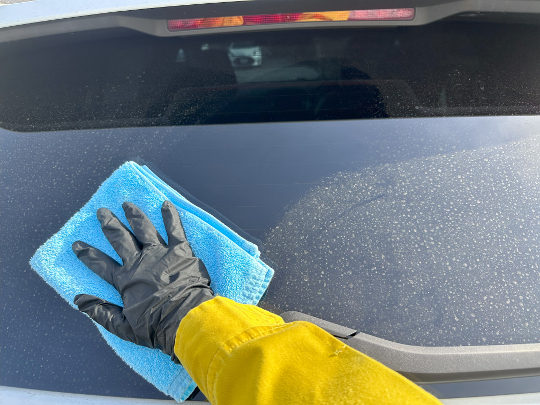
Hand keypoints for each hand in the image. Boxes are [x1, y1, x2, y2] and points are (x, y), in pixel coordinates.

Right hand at [72, 201, 213, 361]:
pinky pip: (175, 229)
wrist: (186, 320)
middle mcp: (140, 262)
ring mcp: (160, 253)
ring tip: (127, 204)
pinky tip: (166, 204)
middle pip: (121, 239)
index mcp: (126, 280)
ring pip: (144, 229)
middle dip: (109, 224)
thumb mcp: (124, 327)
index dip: (88, 255)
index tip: (77, 244)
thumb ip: (101, 312)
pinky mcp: (181, 250)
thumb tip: (79, 300)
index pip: (101, 265)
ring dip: (134, 215)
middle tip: (101, 212)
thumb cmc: (156, 327)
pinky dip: (170, 216)